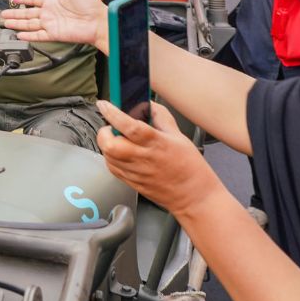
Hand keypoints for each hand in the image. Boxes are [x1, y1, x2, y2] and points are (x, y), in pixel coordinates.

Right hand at [0, 0, 108, 51]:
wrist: (99, 21)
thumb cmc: (91, 5)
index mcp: (53, 1)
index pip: (34, 0)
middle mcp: (50, 13)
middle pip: (27, 13)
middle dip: (15, 14)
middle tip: (3, 14)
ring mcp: (51, 24)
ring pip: (29, 24)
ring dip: (17, 24)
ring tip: (6, 23)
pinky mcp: (53, 34)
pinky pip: (38, 36)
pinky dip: (28, 36)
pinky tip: (19, 35)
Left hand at [96, 101, 223, 216]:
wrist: (194, 196)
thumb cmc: (190, 167)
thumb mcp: (179, 136)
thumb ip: (160, 117)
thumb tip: (147, 103)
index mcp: (156, 143)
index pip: (129, 126)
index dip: (113, 113)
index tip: (104, 105)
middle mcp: (143, 158)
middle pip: (110, 144)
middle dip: (105, 132)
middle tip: (112, 127)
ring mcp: (135, 172)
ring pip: (108, 156)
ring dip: (107, 144)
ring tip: (119, 140)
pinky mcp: (131, 183)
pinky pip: (112, 168)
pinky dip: (111, 157)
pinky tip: (121, 154)